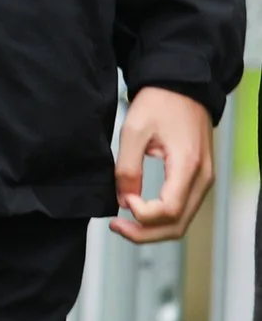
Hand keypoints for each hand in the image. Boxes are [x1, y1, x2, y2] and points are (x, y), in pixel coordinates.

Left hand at [112, 86, 214, 243]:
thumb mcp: (134, 130)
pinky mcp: (198, 179)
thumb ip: (127, 167)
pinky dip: (160, 217)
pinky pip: (182, 209)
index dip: (142, 215)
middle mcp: (202, 179)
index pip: (169, 211)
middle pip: (177, 225)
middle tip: (116, 227)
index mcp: (188, 166)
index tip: (123, 200)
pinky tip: (139, 210)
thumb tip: (123, 199)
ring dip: (152, 229)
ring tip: (123, 222)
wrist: (182, 87)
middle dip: (144, 233)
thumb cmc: (160, 103)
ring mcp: (203, 181)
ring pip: (181, 222)